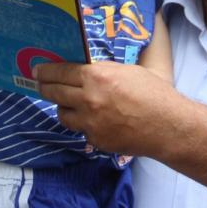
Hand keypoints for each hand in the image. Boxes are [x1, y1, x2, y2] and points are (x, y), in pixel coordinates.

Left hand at [35, 60, 178, 154]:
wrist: (168, 126)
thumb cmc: (154, 94)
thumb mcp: (129, 71)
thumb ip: (105, 70)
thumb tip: (87, 68)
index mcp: (97, 76)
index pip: (61, 72)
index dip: (46, 71)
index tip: (38, 71)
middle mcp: (89, 98)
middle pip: (54, 92)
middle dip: (44, 88)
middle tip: (40, 85)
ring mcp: (90, 121)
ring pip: (62, 114)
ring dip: (63, 107)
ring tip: (67, 104)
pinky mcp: (95, 139)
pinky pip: (80, 129)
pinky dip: (83, 124)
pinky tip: (91, 120)